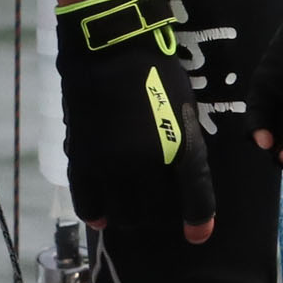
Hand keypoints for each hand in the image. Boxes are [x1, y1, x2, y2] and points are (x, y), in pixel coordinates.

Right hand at [54, 0, 215, 240]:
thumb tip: (183, 183)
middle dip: (157, 214)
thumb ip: (186, 147)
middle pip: (154, 213)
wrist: (110, 47)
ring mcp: (112, 163)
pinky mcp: (83, 159)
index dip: (199, 221)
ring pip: (123, 214)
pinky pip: (88, 203)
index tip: (198, 235)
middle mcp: (147, 161)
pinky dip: (97, 214)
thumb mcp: (185, 108)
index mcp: (180, 145)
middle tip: (155, 203)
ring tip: (130, 206)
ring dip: (128, 216)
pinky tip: (103, 215)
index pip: (195, 196)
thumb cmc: (155, 72)